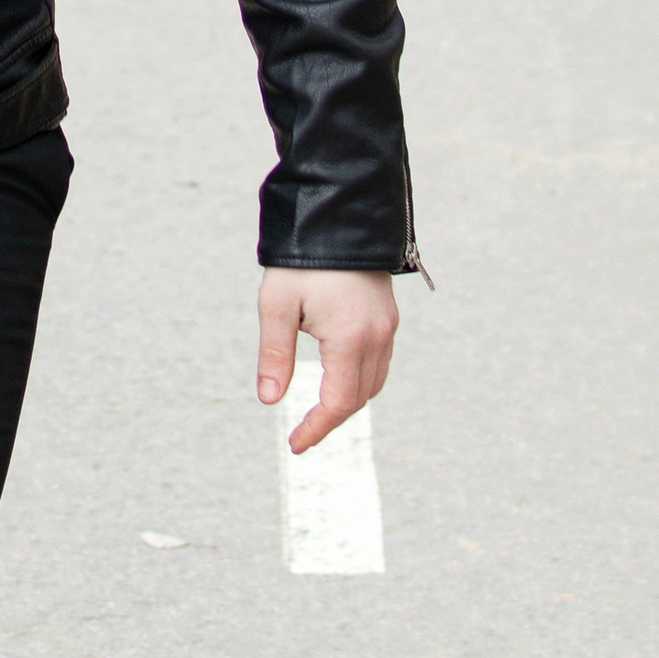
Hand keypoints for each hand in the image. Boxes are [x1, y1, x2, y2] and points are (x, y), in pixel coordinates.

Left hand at [257, 267, 397, 454]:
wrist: (339, 213)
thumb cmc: (302, 259)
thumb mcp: (277, 305)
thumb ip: (275, 355)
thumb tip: (270, 401)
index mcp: (350, 339)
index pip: (338, 403)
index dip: (317, 428)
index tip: (295, 445)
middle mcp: (377, 337)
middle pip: (359, 397)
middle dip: (331, 419)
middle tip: (301, 433)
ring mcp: (387, 326)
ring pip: (374, 382)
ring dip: (348, 400)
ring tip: (318, 411)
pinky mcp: (388, 315)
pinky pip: (379, 361)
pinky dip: (359, 379)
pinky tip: (336, 377)